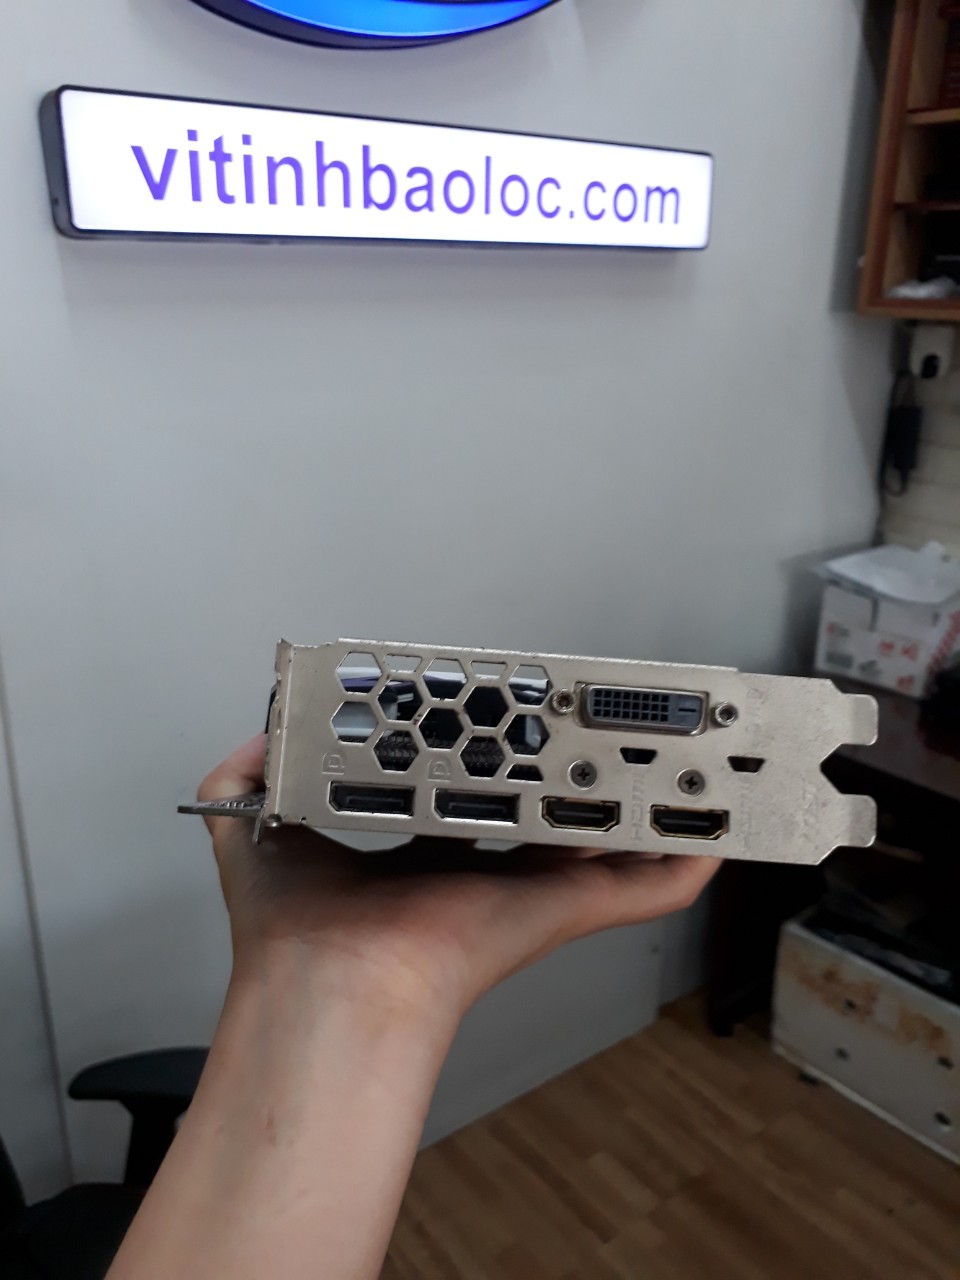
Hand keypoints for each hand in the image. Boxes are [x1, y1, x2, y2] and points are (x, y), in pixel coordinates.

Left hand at [199, 734, 719, 1018]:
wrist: (331, 989)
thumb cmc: (296, 930)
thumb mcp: (260, 830)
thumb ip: (250, 775)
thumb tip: (259, 735)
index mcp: (423, 852)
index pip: (475, 802)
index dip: (498, 764)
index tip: (519, 729)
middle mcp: (481, 869)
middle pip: (547, 820)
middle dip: (578, 783)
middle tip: (611, 740)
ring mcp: (528, 891)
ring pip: (601, 850)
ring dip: (641, 819)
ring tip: (681, 777)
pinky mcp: (563, 910)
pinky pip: (638, 894)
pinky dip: (678, 874)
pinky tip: (713, 846)